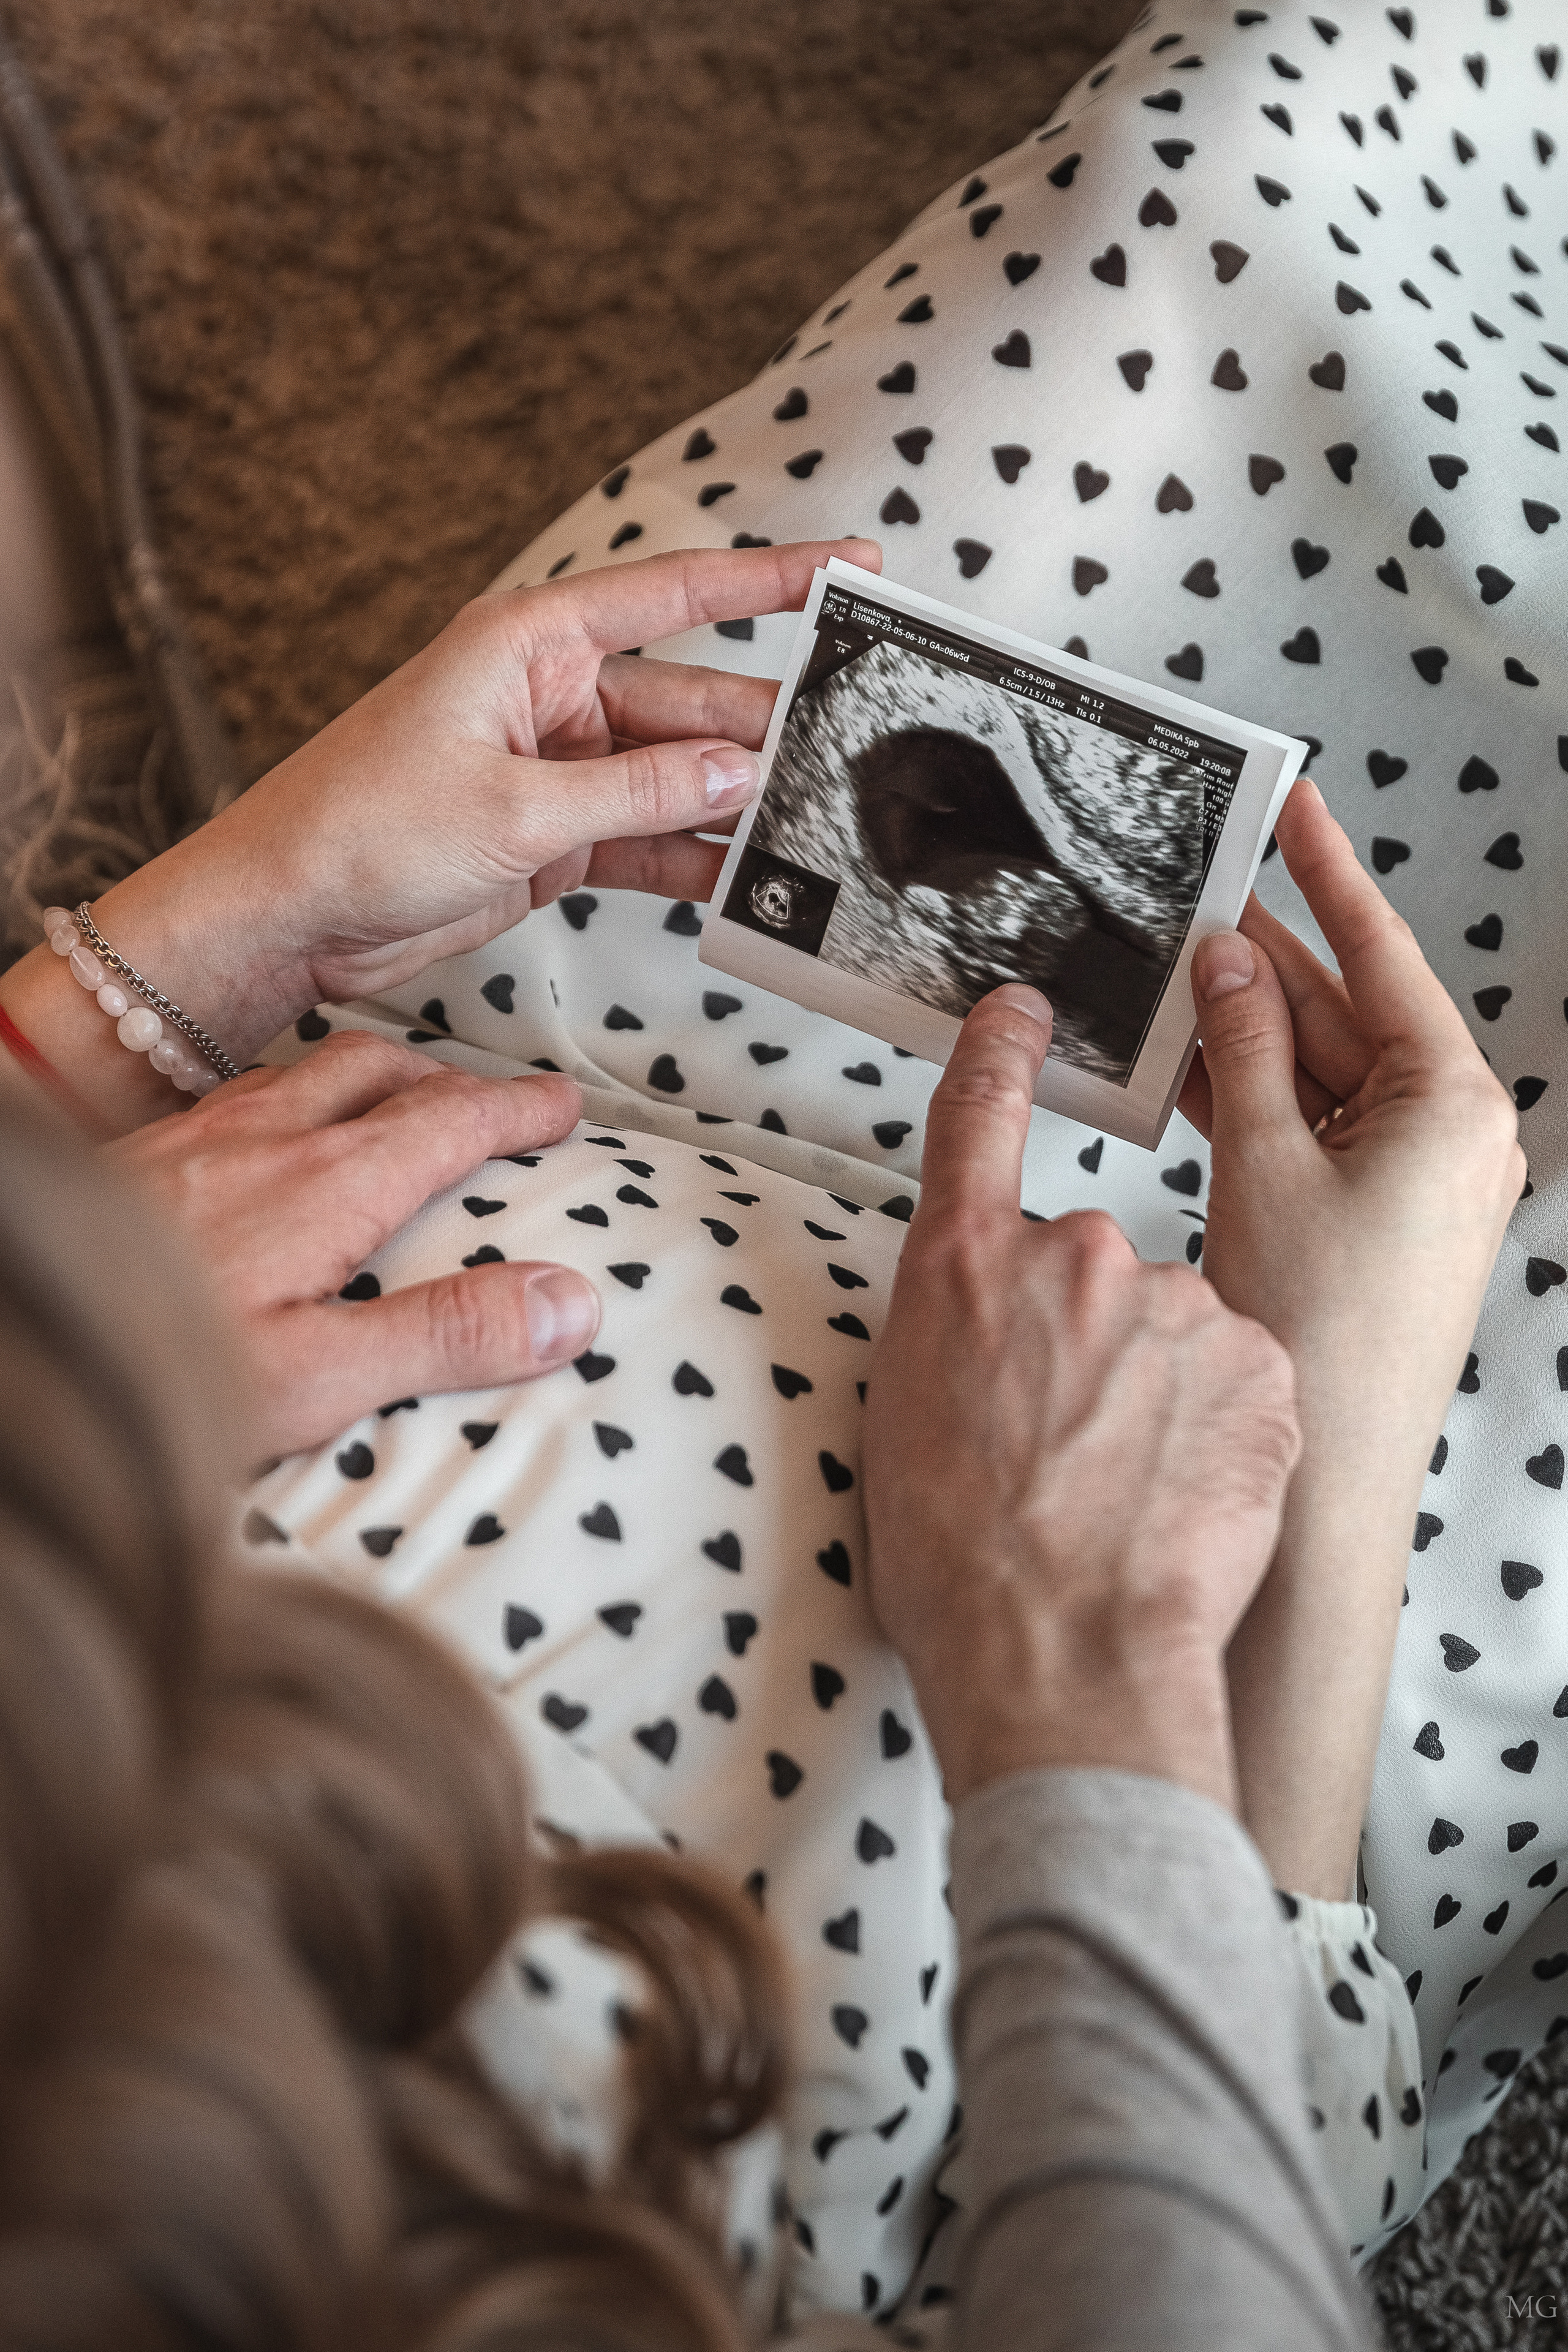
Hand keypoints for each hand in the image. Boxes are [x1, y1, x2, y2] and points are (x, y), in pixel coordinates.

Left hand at [1, 538, 879, 1128]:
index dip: (771, 579)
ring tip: (816, 832)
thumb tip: (741, 772)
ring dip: (736, 807)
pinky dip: (692, 859)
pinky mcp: (552, 834)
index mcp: (533, 643)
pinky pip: (646, 836)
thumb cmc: (360, 829)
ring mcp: (556, 767)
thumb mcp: (513, 808)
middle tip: (849, 757)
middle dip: (765, 732)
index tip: (854, 567)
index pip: (676, 593)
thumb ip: (637, 791)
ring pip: (675, 777)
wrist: (287, 914)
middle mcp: (551, 694)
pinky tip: (750, 883)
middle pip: (690, 701)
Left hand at [111, 1032, 599, 1455]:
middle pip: (380, 1071)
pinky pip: (239, 1095)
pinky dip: (295, 1095)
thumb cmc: (155, 1365)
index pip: (448, 1122)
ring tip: (404, 1098)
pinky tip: (273, 1137)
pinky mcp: (142, 1158)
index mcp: (323, 1186)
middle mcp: (261, 1141)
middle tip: (500, 1099)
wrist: (17, 1326)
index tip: (564, 1107)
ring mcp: (194, 1141)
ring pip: (306, 1073)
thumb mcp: (319, 1376)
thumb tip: (570, 1304)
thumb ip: (446, 1336)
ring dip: (374, 1074)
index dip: (516, 1111)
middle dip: (453, 1077)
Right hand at [861, 985, 1299, 1811]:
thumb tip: (979, 1336)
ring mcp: (1176, 1302)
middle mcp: (1075, 1257)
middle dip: (1084, 1339)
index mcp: (964, 1267)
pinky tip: (1183, 1495)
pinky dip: (1217, 1425)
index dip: (998, 1053)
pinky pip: (1236, 1375)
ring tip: (1125, 1489)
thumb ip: (947, 1337)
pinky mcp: (1258, 1359)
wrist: (1064, 1654)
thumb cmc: (965, 1565)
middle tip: (1063, 1442)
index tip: (1021, 1011)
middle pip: (1090, 1265)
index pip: (975, 1116)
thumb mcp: (902, 1421)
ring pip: (1173, 1327)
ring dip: (1155, 1388)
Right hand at [1179, 778, 1523, 1890]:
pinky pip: (1307, 1128)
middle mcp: (1447, 1135)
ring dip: (1248, 1029)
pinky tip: (1186, 1066)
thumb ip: (1248, 1050)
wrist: (1327, 1474)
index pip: (1383, 958)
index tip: (1293, 805)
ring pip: (1318, 1072)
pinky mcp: (1367, 1220)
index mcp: (1453, 1104)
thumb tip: (1227, 961)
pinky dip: (1251, 1097)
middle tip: (1193, 888)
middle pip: (1347, 1013)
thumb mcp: (1267, 1162)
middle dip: (1268, 958)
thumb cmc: (1320, 1328)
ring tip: (1168, 971)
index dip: (1329, 875)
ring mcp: (1409, 1180)